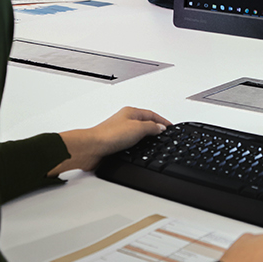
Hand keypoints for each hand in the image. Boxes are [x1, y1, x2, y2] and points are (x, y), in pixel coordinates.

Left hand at [50, 107, 169, 174]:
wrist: (92, 148)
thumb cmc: (109, 135)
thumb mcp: (137, 128)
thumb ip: (151, 127)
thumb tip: (160, 127)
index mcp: (130, 112)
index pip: (152, 114)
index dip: (162, 121)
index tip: (170, 125)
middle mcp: (124, 120)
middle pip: (144, 121)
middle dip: (155, 126)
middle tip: (164, 131)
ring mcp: (119, 131)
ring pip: (137, 132)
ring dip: (146, 135)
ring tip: (154, 139)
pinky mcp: (115, 143)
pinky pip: (130, 141)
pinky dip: (137, 144)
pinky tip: (138, 149)